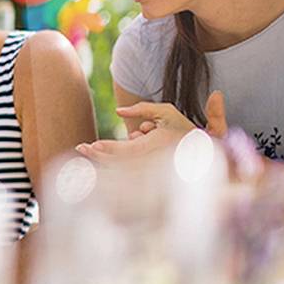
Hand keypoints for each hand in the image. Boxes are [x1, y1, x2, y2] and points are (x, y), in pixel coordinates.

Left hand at [76, 92, 225, 163]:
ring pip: (120, 170)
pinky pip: (124, 172)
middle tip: (80, 148)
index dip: (109, 149)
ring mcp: (148, 169)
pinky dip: (109, 166)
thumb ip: (142, 109)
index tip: (92, 145)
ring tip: (83, 152)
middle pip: (119, 162)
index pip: (128, 151)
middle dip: (98, 156)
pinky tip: (96, 160)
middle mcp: (150, 161)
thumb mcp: (166, 112)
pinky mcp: (146, 174)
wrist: (202, 152)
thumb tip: (118, 111)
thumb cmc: (183, 128)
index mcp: (156, 146)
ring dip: (101, 162)